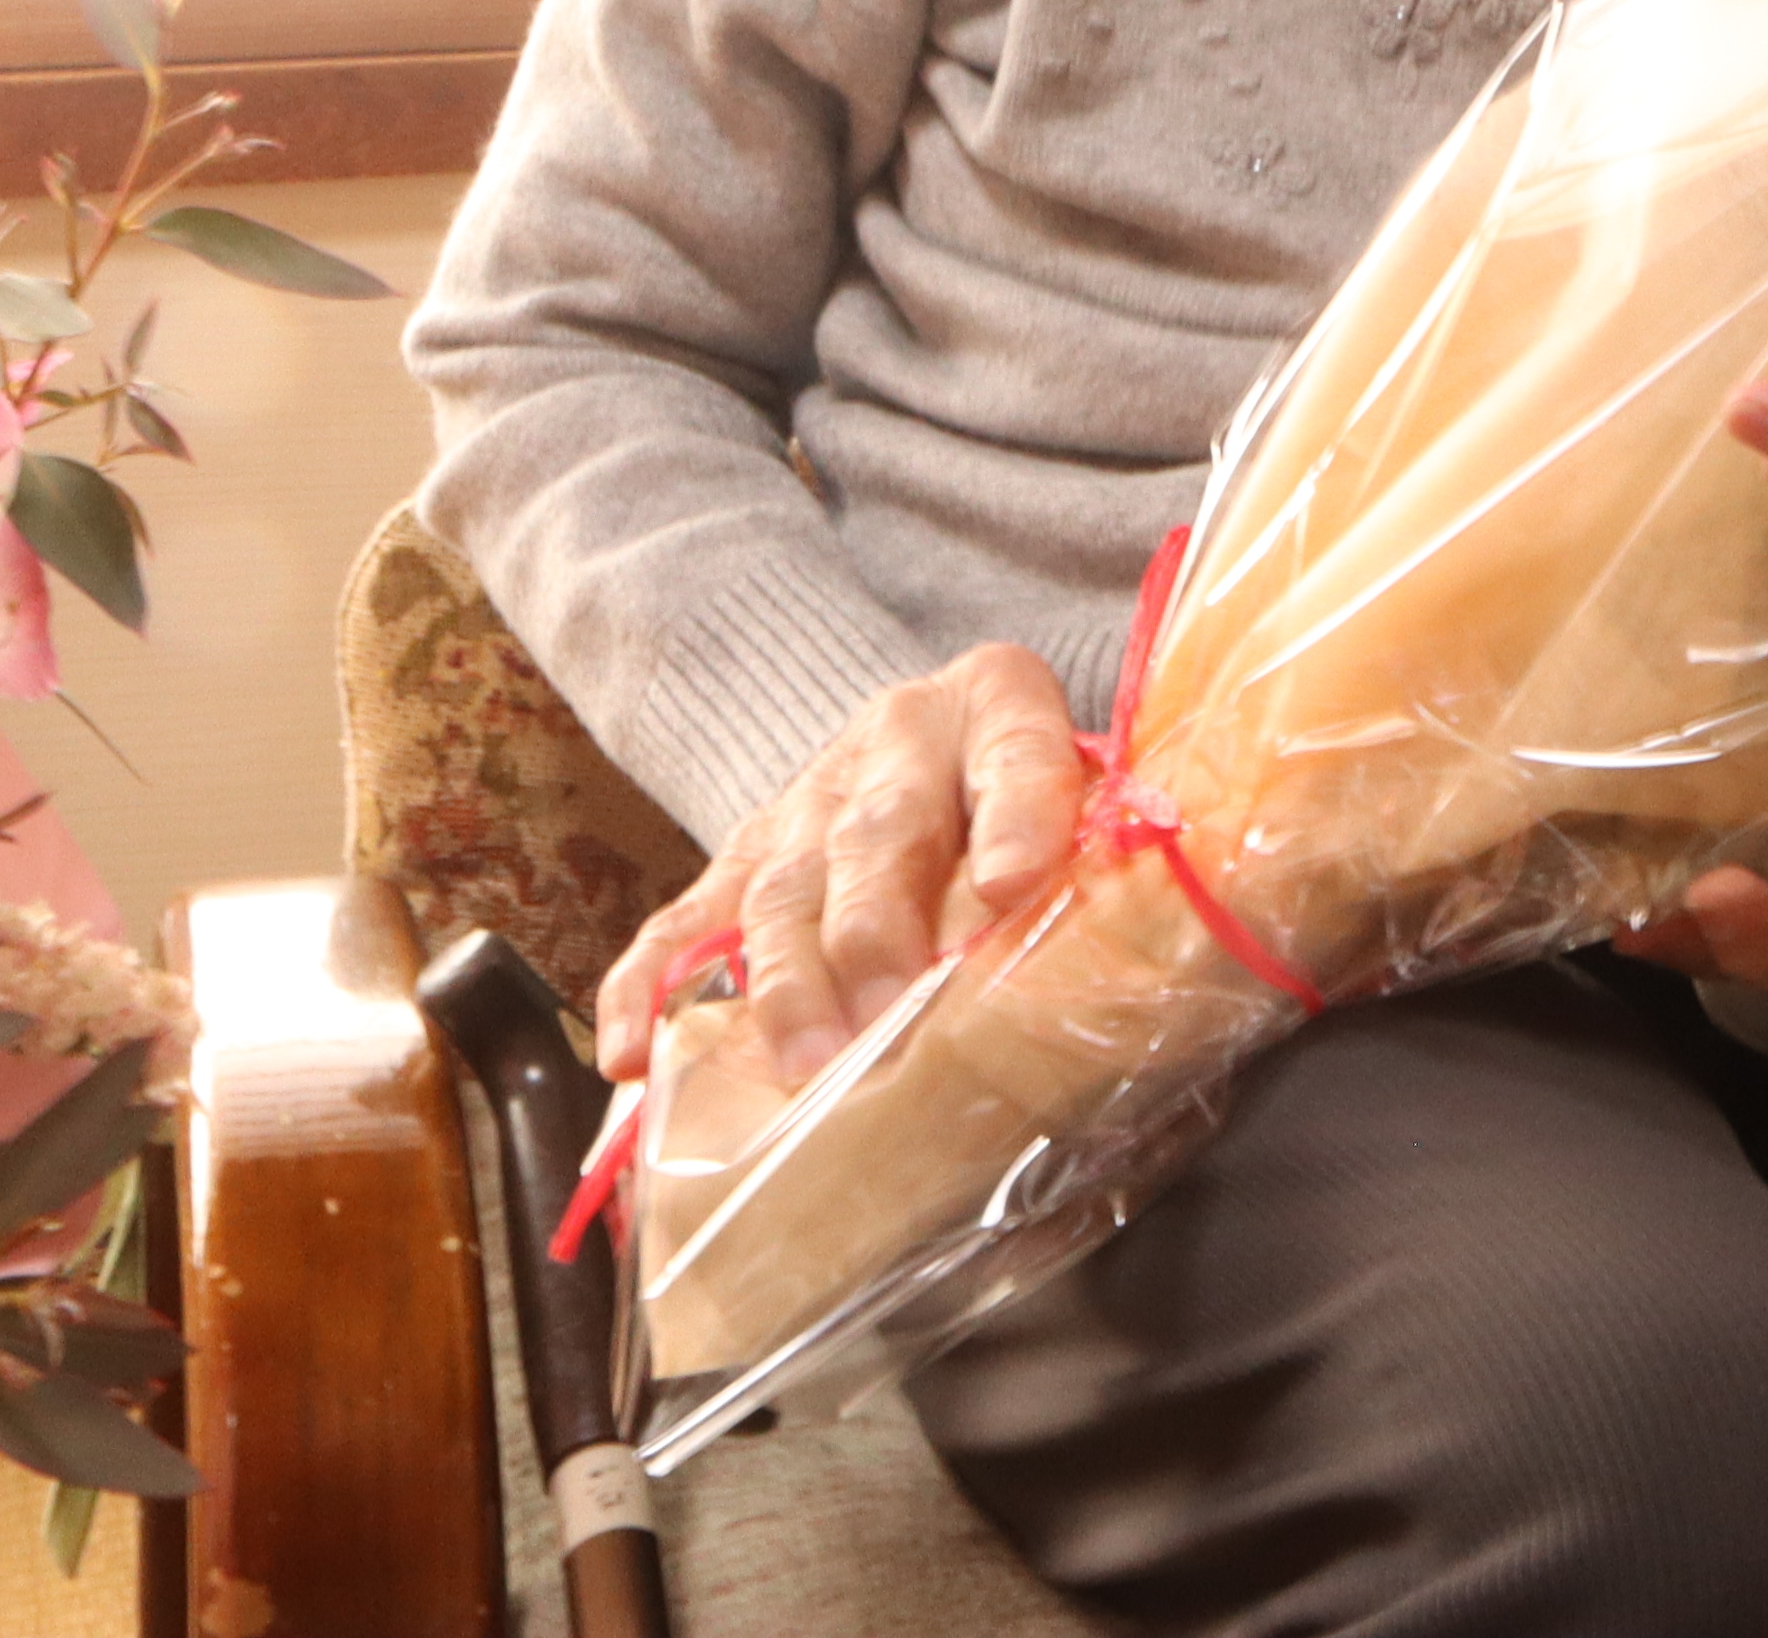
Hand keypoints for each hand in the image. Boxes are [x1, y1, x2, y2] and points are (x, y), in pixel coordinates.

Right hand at [593, 642, 1087, 1088]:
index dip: (1014, 819)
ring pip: (784, 886)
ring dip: (787, 983)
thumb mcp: (1086, 796)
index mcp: (998, 706)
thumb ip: (1101, 863)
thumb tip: (1131, 974)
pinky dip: (649, 990)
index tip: (1009, 890)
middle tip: (884, 1019)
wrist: (938, 741)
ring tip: (805, 1062)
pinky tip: (635, 1053)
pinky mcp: (738, 856)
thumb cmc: (1036, 805)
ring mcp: (805, 799)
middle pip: (879, 833)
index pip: (1016, 752)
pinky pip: (683, 921)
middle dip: (876, 933)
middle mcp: (895, 742)